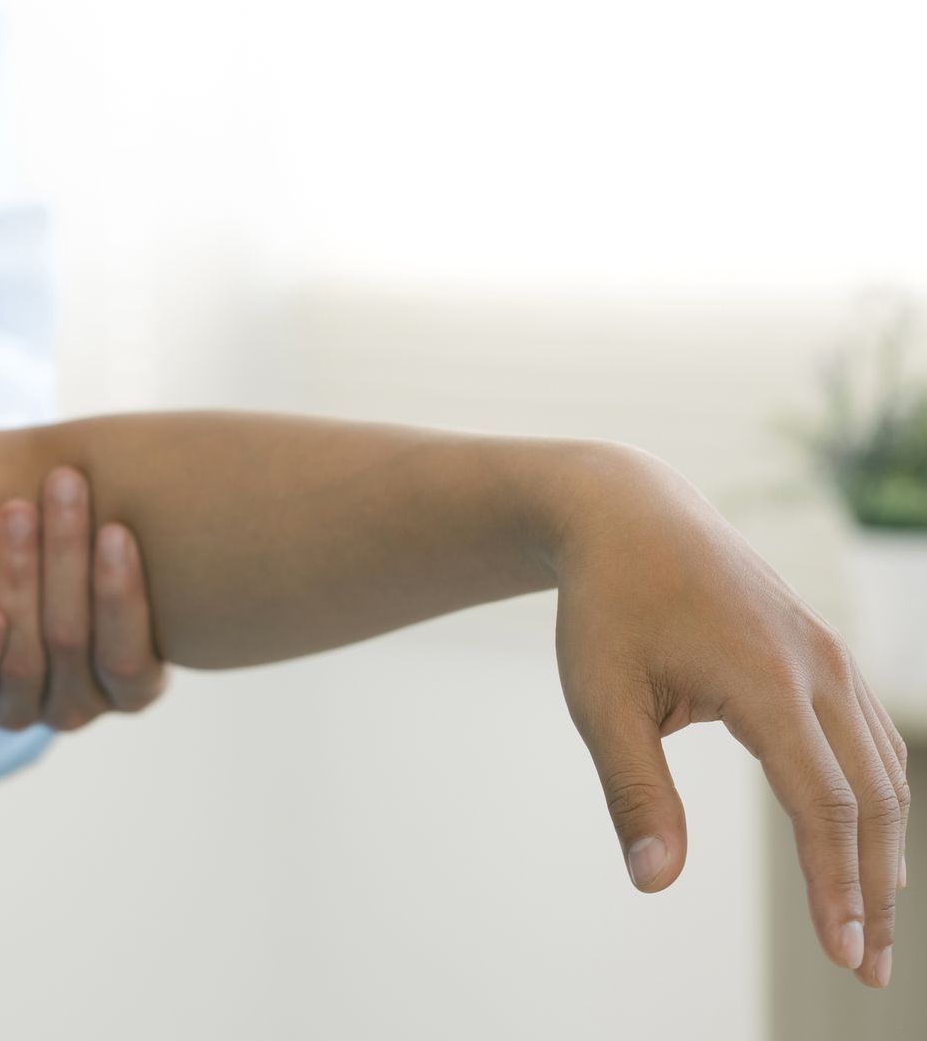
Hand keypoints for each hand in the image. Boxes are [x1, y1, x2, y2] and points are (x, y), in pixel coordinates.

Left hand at [0, 466, 167, 731]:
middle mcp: (80, 705)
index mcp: (133, 684)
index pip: (128, 655)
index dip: (121, 595)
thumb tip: (172, 464)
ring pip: (23, 660)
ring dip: (19, 580)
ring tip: (15, 512)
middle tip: (63, 484)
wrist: (9, 601)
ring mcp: (24, 711)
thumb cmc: (81, 570)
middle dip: (65, 556)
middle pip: (71, 640)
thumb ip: (127, 541)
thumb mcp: (112, 564)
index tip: (115, 528)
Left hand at [551, 445, 909, 988]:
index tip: (845, 954)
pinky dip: (877, 800)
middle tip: (867, 970)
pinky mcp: (825, 652)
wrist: (627, 513)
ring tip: (870, 926)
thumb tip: (652, 883)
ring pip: (883, 771)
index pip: (824, 804)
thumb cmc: (606, 605)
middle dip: (873, 890)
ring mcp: (830, 655)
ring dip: (882, 851)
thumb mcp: (599, 696)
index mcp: (766, 680)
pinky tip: (866, 847)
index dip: (836, 886)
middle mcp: (817, 667)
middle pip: (873, 799)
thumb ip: (632, 790)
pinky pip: (869, 738)